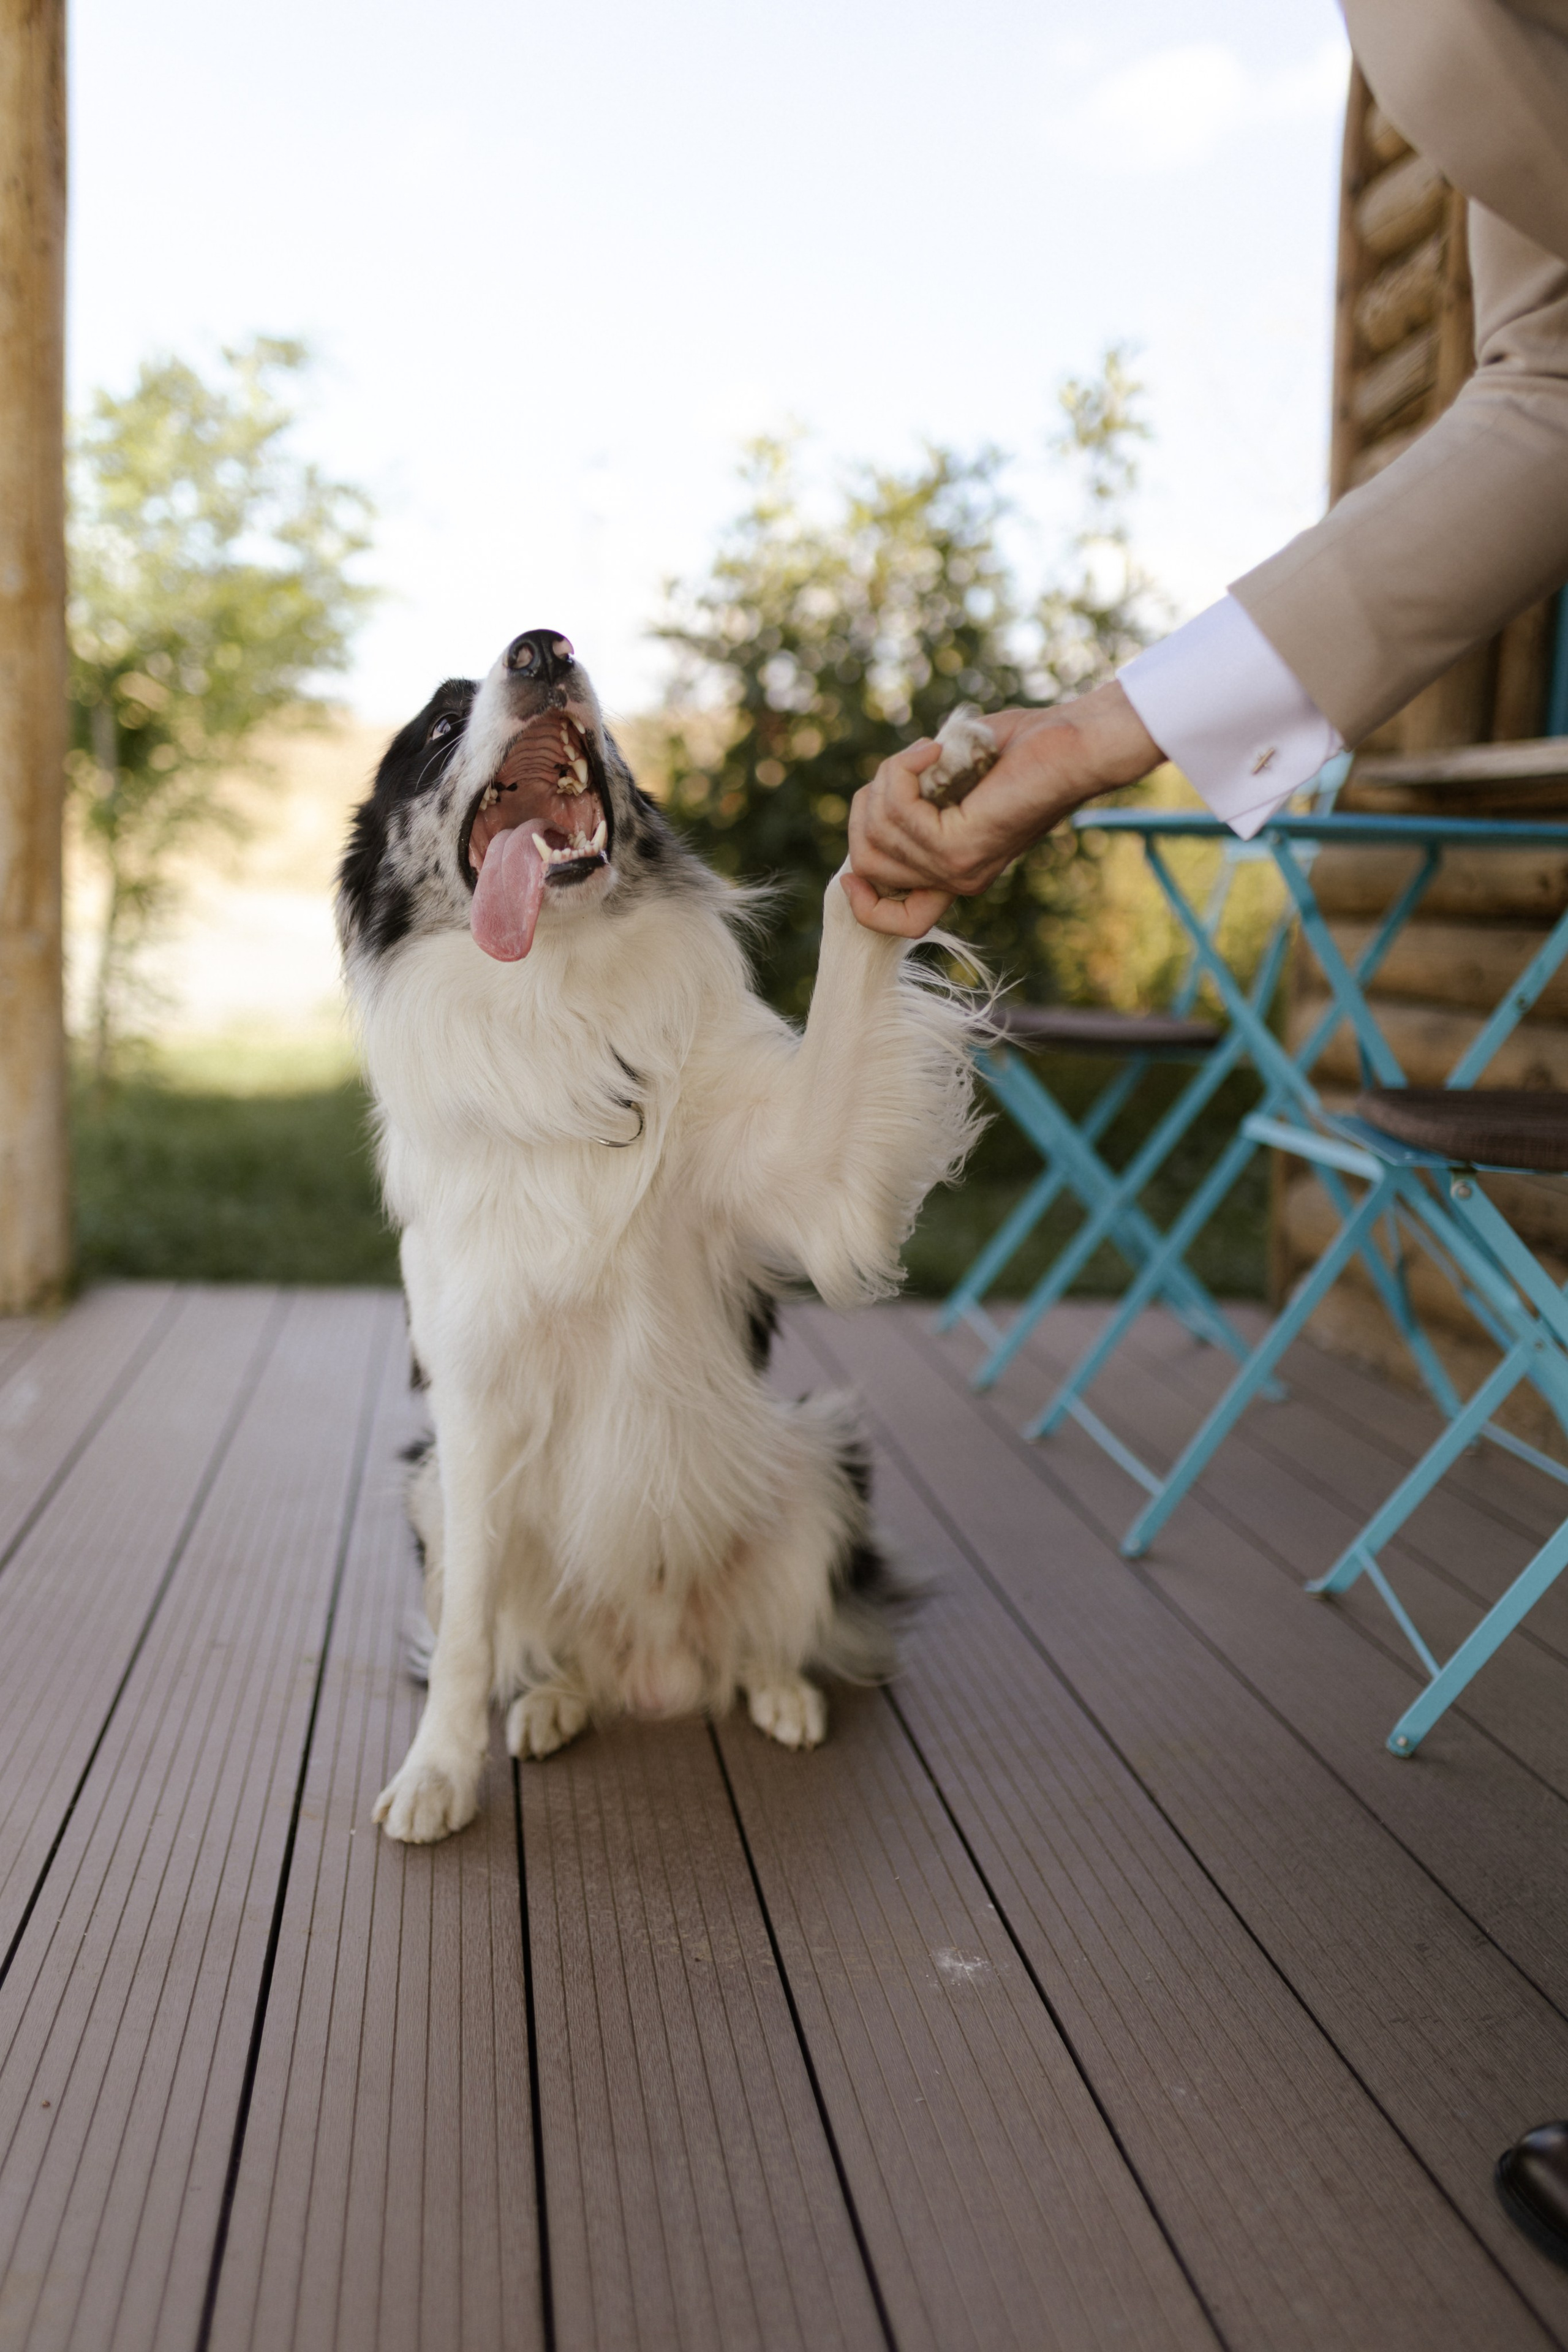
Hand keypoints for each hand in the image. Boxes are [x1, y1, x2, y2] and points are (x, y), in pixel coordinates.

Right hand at [841, 681, 1163, 937]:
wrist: (1076, 744)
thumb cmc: (1023, 748)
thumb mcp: (953, 779)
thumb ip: (916, 799)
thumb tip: (870, 801)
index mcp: (957, 870)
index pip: (898, 920)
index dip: (863, 903)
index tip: (851, 872)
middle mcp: (957, 879)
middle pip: (867, 862)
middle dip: (867, 806)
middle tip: (907, 766)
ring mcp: (958, 868)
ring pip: (876, 833)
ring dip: (889, 778)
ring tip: (927, 751)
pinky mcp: (960, 847)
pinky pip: (898, 813)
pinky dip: (904, 771)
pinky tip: (934, 749)